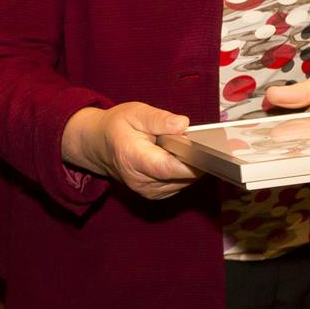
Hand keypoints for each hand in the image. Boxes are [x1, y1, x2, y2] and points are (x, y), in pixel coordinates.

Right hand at [61, 102, 199, 199]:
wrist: (100, 145)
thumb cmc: (118, 126)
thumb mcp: (136, 113)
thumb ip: (160, 119)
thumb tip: (184, 124)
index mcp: (133, 158)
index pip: (168, 167)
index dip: (191, 161)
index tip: (208, 150)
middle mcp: (141, 181)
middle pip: (181, 176)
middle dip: (195, 158)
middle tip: (197, 139)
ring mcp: (149, 192)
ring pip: (185, 181)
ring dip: (190, 165)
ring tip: (181, 146)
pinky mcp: (156, 195)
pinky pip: (181, 184)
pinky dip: (184, 171)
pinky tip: (178, 156)